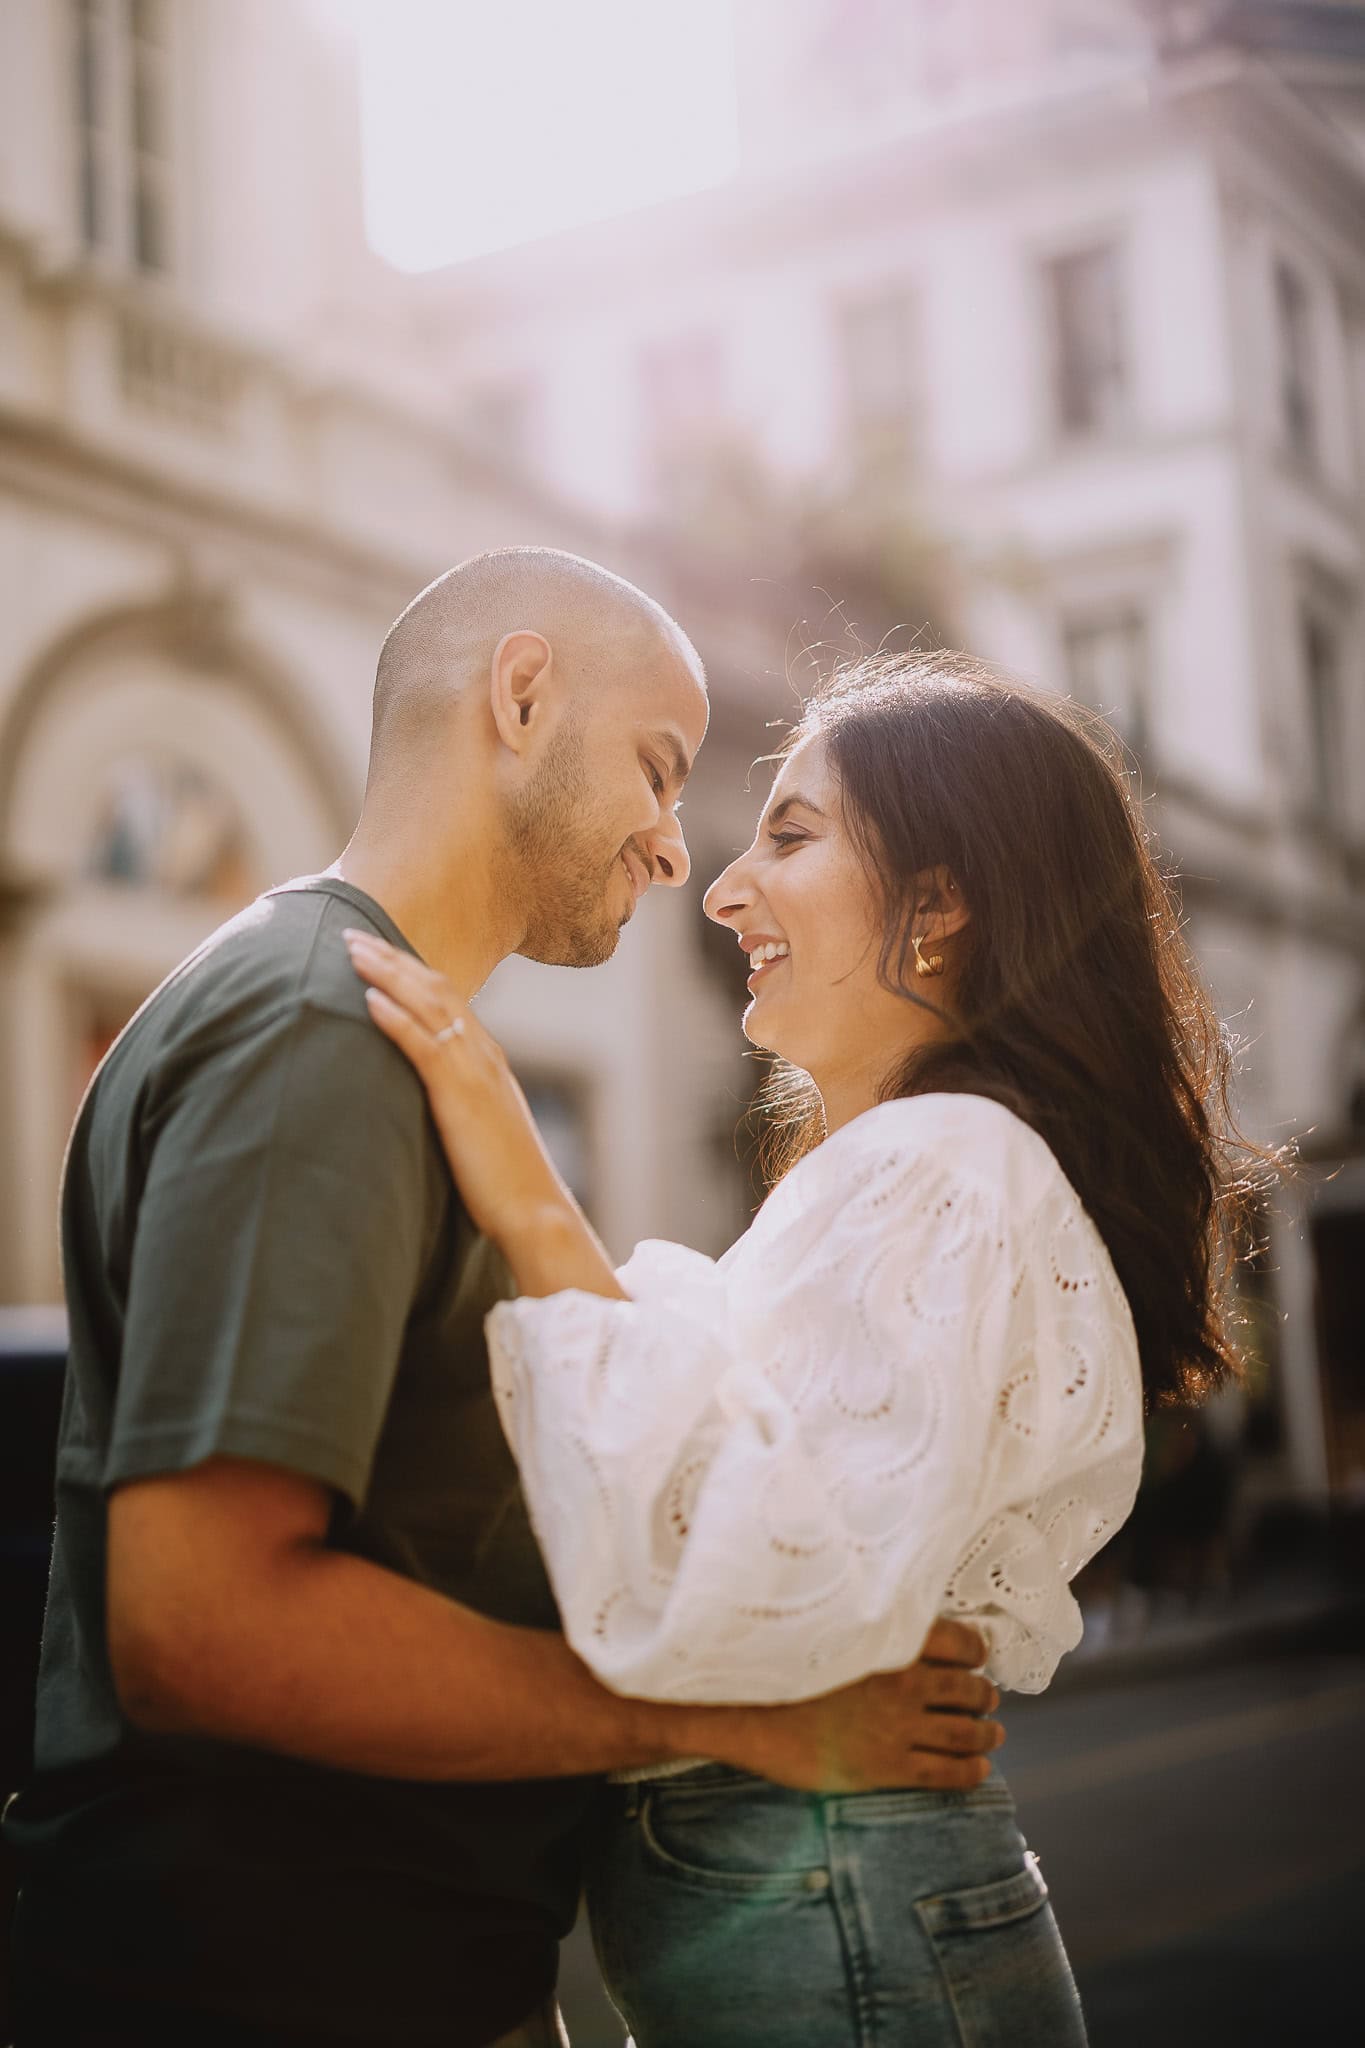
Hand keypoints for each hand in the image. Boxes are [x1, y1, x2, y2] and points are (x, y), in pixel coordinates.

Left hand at [343, 931, 562, 1242]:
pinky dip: (396, 1018)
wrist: (534, 1207)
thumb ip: (457, 1097)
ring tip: (352, 950)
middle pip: (433, 988)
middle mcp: (483, 1053)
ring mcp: (474, 1071)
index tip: (375, 948)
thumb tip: (427, 1091)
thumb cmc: (504, 1177)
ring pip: (427, 1005)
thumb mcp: (480, 1123)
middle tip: (351, 931)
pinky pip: (424, 1046)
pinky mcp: (460, 1096)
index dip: (408, 968)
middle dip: (391, 957)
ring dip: (387, 974)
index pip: (446, 996)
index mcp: (487, 1057)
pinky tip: (368, 1000)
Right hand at [711, 1619, 1003, 1794]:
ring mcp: (899, 1728)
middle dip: (984, 1695)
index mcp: (894, 1642)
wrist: (749, 1712)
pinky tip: (978, 1769)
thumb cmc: (784, 1665)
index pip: (960, 1641)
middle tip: (988, 1698)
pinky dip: (971, 1771)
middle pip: (968, 1689)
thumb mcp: (834, 1631)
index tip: (977, 1656)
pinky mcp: (888, 1767)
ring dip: (986, 1733)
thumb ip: (875, 1632)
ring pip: (965, 1732)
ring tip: (992, 1734)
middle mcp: (905, 1683)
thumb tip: (903, 1631)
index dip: (975, 1650)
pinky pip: (947, 1773)